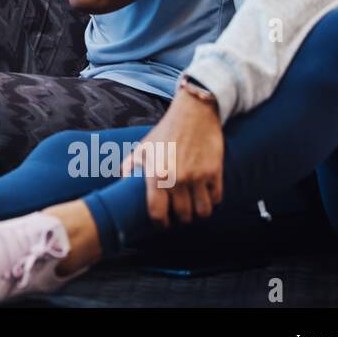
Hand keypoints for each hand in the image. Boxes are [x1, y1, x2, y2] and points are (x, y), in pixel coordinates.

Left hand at [122, 88, 223, 226]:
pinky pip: (216, 198)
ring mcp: (198, 176)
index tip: (162, 222)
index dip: (160, 222)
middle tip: (179, 214)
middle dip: (180, 218)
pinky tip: (205, 195)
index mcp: (156, 174)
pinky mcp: (215, 172)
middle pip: (182, 215)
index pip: (157, 212)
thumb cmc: (165, 131)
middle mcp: (177, 178)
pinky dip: (212, 200)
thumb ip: (131, 165)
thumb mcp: (144, 147)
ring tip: (193, 208)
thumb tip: (121, 180)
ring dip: (198, 213)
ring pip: (202, 211)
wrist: (193, 113)